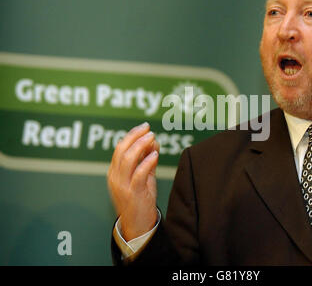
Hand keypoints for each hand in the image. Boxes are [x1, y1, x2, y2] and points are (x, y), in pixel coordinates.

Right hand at [107, 122, 159, 240]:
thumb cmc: (141, 201)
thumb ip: (147, 161)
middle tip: (148, 128)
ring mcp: (122, 185)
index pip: (120, 149)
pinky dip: (146, 162)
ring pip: (127, 159)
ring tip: (152, 137)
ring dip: (140, 145)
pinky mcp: (133, 193)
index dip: (131, 135)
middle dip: (134, 136)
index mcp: (115, 172)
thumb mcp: (144, 178)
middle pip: (121, 150)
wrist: (138, 226)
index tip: (144, 127)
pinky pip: (138, 174)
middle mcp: (115, 177)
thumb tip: (153, 142)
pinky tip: (155, 154)